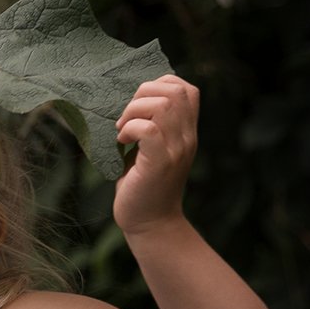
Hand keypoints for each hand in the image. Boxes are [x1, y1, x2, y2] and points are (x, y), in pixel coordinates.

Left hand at [114, 75, 199, 235]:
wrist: (150, 222)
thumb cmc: (143, 185)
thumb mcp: (152, 149)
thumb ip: (152, 125)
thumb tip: (131, 100)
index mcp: (187, 131)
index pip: (187, 89)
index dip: (159, 86)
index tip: (138, 106)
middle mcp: (186, 137)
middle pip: (174, 90)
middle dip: (142, 95)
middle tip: (125, 119)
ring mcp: (175, 150)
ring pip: (162, 105)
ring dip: (133, 111)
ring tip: (123, 130)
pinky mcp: (159, 163)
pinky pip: (148, 129)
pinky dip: (130, 128)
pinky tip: (122, 141)